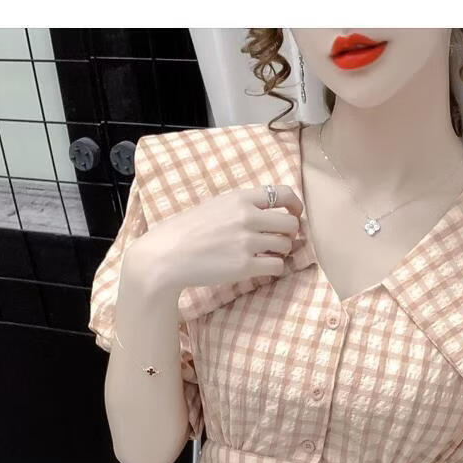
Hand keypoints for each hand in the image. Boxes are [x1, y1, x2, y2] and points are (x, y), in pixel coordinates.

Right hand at [121, 185, 303, 296]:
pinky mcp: (245, 265)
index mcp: (240, 198)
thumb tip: (268, 214)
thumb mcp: (215, 206)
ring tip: (267, 255)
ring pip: (286, 246)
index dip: (296, 206)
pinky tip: (262, 267)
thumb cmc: (187, 232)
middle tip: (280, 240)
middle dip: (290, 234)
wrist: (167, 255)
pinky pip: (277, 266)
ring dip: (281, 252)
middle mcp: (247, 217)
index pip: (284, 194)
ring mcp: (248, 241)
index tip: (296, 214)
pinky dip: (274, 268)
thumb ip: (241, 207)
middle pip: (290, 223)